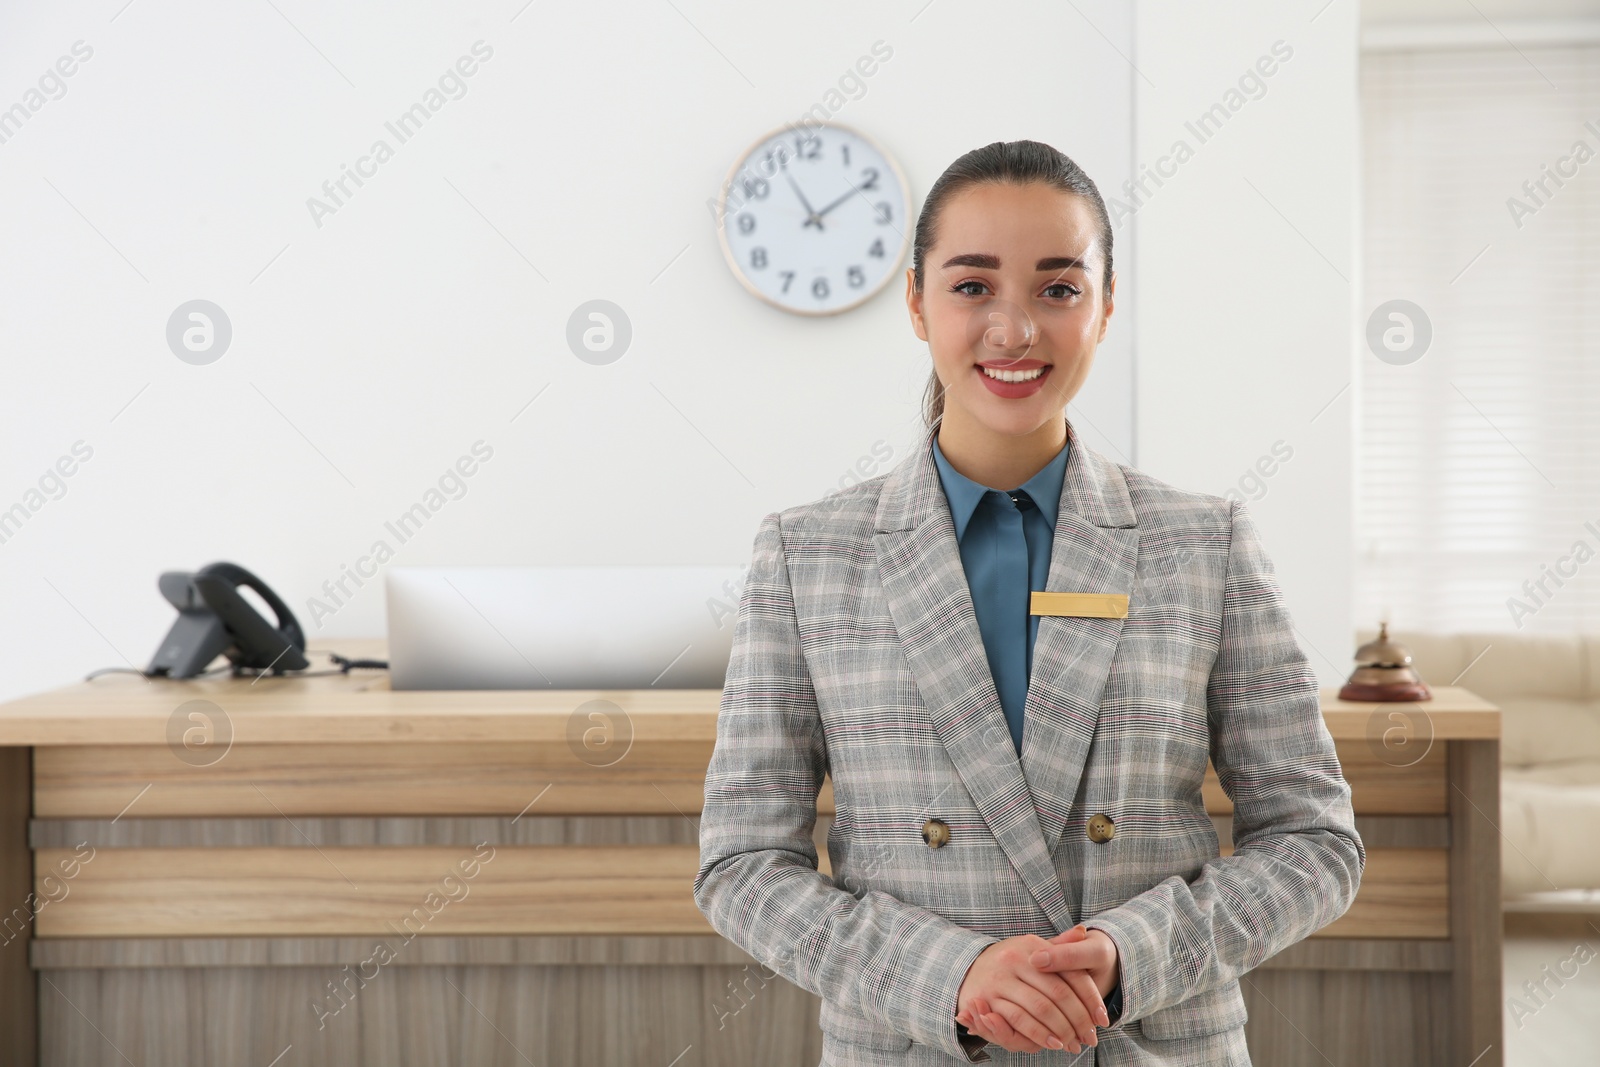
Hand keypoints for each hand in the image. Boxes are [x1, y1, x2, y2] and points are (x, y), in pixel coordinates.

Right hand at [954, 927, 1107, 1055]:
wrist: (967, 968)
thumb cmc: (1010, 962)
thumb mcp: (1032, 949)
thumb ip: (1059, 946)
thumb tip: (1083, 932)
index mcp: (1033, 945)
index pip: (1070, 973)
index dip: (1090, 998)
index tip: (1103, 1019)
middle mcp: (1016, 959)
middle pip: (1058, 994)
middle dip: (1078, 1019)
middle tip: (1090, 1038)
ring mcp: (1000, 978)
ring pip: (1040, 1008)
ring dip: (1061, 1030)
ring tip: (1073, 1044)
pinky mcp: (987, 998)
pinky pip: (1019, 1020)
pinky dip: (1039, 1034)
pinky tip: (1053, 1042)